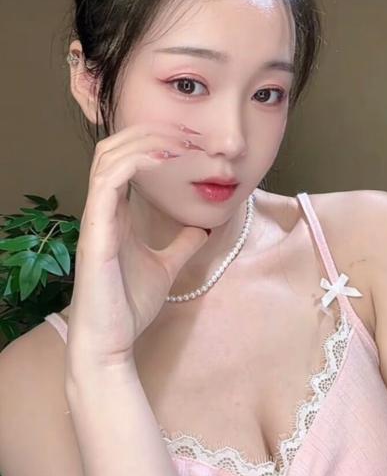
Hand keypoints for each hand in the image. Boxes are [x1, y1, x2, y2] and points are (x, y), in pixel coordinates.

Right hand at [65, 121, 208, 372]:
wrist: (111, 343)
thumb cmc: (128, 307)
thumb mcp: (166, 267)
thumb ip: (181, 244)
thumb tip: (202, 227)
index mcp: (115, 214)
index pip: (125, 159)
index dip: (155, 141)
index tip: (193, 142)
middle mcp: (102, 210)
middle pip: (113, 147)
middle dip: (151, 132)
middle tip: (190, 135)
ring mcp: (96, 219)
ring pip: (107, 156)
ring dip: (146, 142)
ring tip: (181, 144)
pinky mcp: (96, 233)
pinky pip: (107, 182)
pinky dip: (136, 162)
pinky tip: (165, 162)